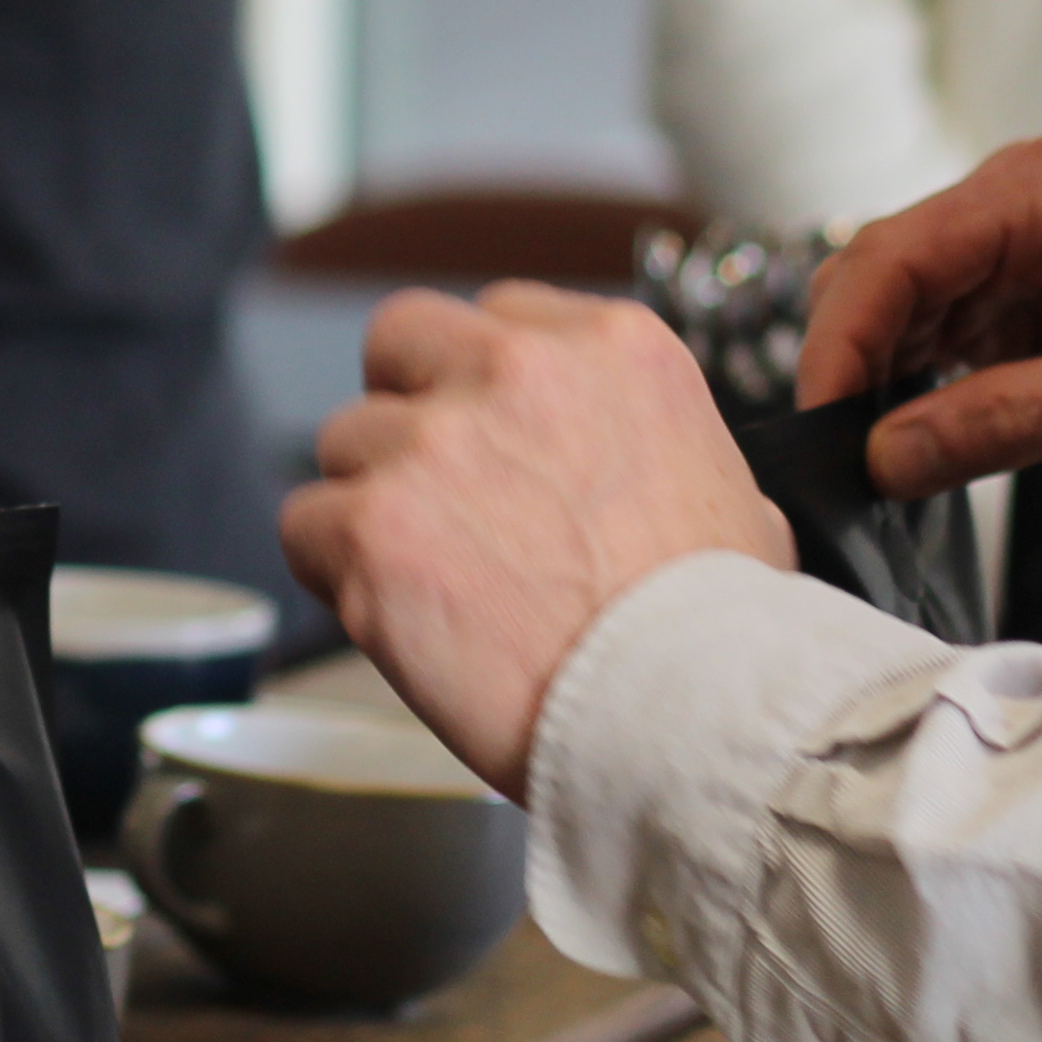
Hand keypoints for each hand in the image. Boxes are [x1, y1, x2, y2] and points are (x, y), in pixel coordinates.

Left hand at [279, 284, 790, 797]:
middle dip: (407, 409)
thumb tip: (628, 470)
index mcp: (612, 346)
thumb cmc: (722, 639)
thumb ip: (652, 446)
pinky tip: (392, 616)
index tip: (493, 448)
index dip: (483, 389)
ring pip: (347, 442)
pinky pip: (305, 524)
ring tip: (435, 585)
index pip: (496, 319)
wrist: (692, 722)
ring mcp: (438, 442)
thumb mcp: (736, 493)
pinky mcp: (375, 525)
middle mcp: (519, 370)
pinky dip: (332, 572)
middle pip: (401, 341)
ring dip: (375, 505)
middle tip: (436, 497)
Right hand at [798, 134, 1041, 497]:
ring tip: (868, 459)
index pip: (896, 253)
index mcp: (1037, 190)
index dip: (842, 338)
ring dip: (876, 373)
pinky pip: (937, 326)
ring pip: (897, 301)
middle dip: (847, 358)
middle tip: (836, 458)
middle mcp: (1011, 199)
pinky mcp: (1020, 286)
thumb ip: (999, 421)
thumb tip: (881, 460)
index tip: (821, 423)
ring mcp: (1012, 240)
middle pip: (881, 270)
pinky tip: (908, 437)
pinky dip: (912, 380)